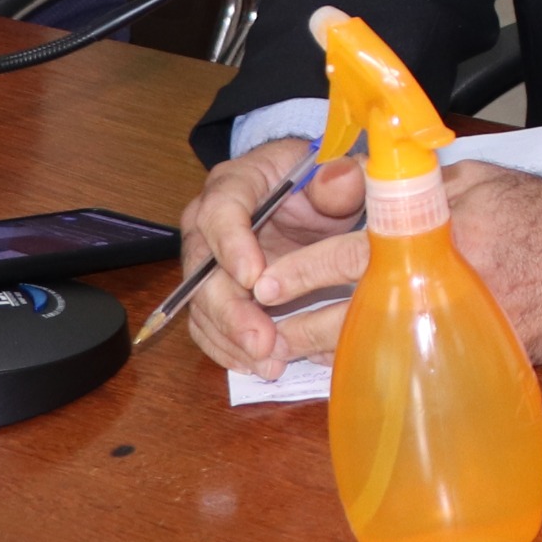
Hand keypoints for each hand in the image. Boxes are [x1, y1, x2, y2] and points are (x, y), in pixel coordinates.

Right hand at [180, 138, 361, 379]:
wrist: (306, 198)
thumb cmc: (317, 184)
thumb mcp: (334, 177)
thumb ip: (339, 178)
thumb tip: (338, 176)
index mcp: (233, 185)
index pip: (220, 211)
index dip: (232, 246)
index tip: (253, 279)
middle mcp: (207, 223)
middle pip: (203, 268)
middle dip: (230, 309)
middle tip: (261, 341)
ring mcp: (207, 260)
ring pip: (202, 302)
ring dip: (231, 337)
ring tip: (267, 364)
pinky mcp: (216, 290)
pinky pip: (209, 322)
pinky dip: (229, 347)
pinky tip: (256, 365)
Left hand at [182, 148, 541, 377]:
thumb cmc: (534, 211)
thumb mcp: (470, 176)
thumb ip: (401, 181)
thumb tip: (335, 182)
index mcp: (434, 238)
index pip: (353, 257)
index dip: (305, 270)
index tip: (266, 283)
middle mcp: (437, 288)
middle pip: (352, 314)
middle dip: (300, 324)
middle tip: (262, 330)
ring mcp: (452, 326)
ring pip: (373, 343)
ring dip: (326, 348)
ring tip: (284, 349)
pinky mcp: (467, 352)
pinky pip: (406, 359)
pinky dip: (372, 360)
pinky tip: (343, 361)